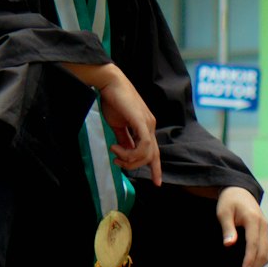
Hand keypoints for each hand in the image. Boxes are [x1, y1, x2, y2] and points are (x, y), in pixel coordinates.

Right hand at [98, 71, 161, 187]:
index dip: (156, 168)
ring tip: (115, 153)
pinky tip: (118, 148)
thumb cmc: (112, 101)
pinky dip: (131, 152)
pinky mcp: (142, 121)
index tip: (157, 183)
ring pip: (147, 154)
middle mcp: (150, 126)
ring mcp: (148, 123)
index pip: (154, 152)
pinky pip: (144, 145)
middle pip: (150, 156)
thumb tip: (125, 154)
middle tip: (118, 162)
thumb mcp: (118, 126)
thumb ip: (124, 140)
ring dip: (129, 159)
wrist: (110, 83)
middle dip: (135, 166)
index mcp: (146, 127)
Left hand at [216, 186, 267, 266]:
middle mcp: (263, 225)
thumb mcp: (223, 212)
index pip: (254, 244)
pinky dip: (259, 261)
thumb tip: (229, 245)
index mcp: (253, 219)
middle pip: (263, 252)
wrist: (239, 190)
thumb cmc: (229, 201)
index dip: (249, 260)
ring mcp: (266, 229)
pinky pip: (265, 250)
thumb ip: (227, 228)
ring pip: (267, 253)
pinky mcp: (265, 232)